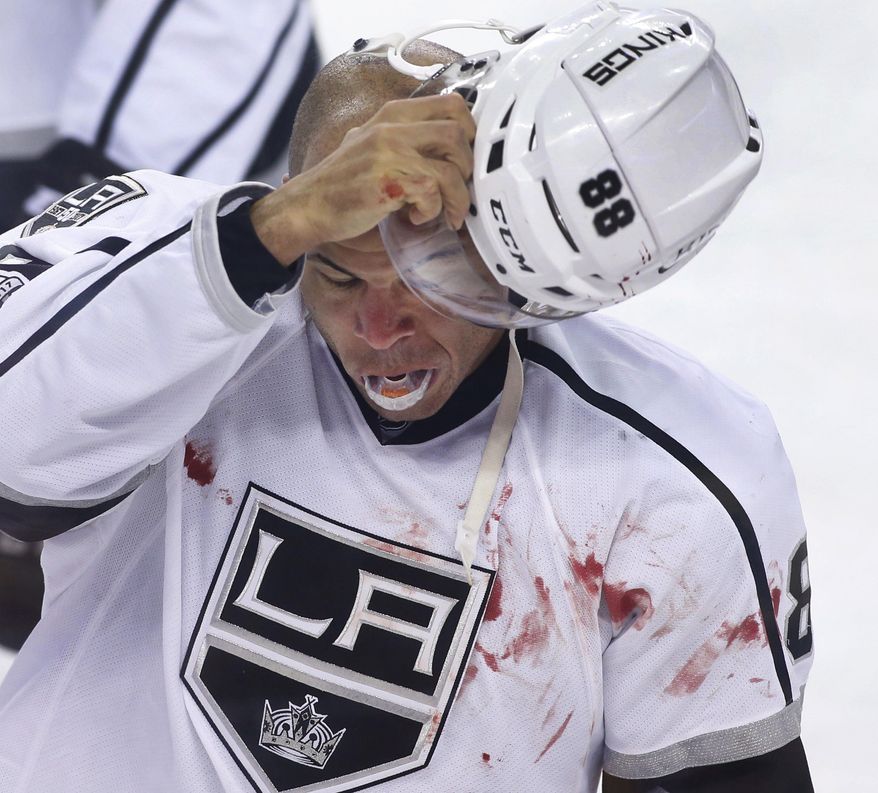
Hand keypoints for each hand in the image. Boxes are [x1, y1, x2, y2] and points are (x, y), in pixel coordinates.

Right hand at [249, 92, 474, 264]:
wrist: (308, 206)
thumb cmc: (343, 184)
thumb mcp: (373, 146)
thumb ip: (406, 140)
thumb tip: (451, 152)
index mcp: (392, 114)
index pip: (452, 104)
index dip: (470, 133)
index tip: (464, 160)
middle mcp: (392, 127)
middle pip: (458, 132)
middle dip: (467, 167)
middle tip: (458, 189)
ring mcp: (389, 153)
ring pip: (451, 166)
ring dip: (457, 195)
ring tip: (445, 212)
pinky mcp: (387, 182)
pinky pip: (432, 193)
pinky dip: (432, 212)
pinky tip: (415, 218)